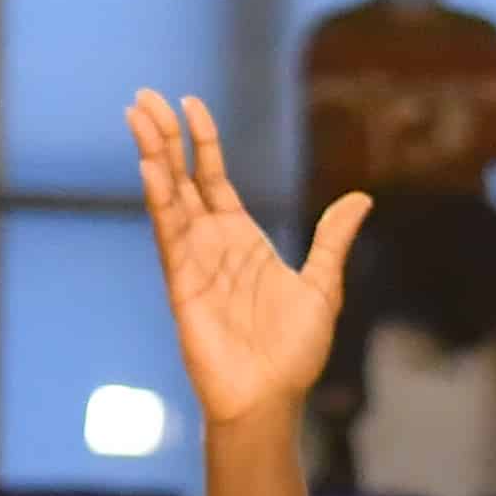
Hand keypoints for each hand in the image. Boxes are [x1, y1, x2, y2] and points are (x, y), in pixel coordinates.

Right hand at [131, 90, 359, 430]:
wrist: (272, 398)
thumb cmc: (294, 353)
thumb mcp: (323, 286)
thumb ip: (333, 239)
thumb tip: (360, 199)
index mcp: (242, 239)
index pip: (213, 177)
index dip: (201, 141)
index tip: (189, 103)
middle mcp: (212, 244)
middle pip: (181, 178)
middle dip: (163, 136)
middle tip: (142, 96)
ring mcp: (194, 262)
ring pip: (168, 197)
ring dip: (151, 155)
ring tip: (135, 115)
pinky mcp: (183, 284)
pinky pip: (169, 234)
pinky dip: (159, 200)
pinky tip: (149, 167)